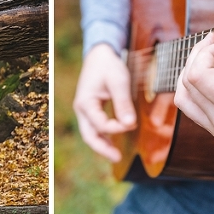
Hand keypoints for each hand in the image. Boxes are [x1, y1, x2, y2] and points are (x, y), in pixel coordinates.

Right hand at [73, 43, 136, 161]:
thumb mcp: (118, 81)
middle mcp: (82, 109)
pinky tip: (113, 144)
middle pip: (89, 135)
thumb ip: (123, 103)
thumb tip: (130, 125)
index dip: (117, 128)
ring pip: (91, 133)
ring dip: (102, 145)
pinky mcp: (91, 110)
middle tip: (117, 158)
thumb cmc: (108, 66)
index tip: (132, 123)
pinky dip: (103, 137)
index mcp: (85, 102)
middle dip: (102, 148)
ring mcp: (85, 110)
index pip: (101, 124)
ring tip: (116, 156)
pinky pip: (95, 128)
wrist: (100, 55)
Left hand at [174, 0, 213, 139]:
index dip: (203, 52)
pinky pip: (189, 105)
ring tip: (208, 57)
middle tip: (213, 43)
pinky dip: (193, 86)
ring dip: (191, 71)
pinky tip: (209, 72)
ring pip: (182, 97)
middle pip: (186, 84)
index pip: (197, 76)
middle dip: (196, 57)